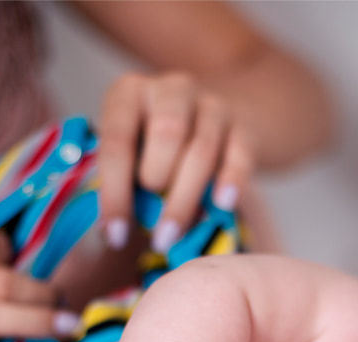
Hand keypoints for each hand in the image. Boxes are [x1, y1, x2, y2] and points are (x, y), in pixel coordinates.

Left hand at [98, 72, 254, 252]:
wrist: (212, 123)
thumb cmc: (158, 150)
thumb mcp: (130, 153)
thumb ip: (122, 181)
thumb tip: (112, 233)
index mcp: (130, 92)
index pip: (118, 139)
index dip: (114, 191)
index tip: (115, 235)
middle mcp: (173, 89)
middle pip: (167, 133)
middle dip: (157, 183)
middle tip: (151, 224)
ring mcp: (213, 106)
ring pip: (203, 149)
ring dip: (186, 199)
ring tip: (174, 235)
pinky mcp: (245, 127)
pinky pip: (241, 154)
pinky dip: (232, 181)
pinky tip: (223, 205)